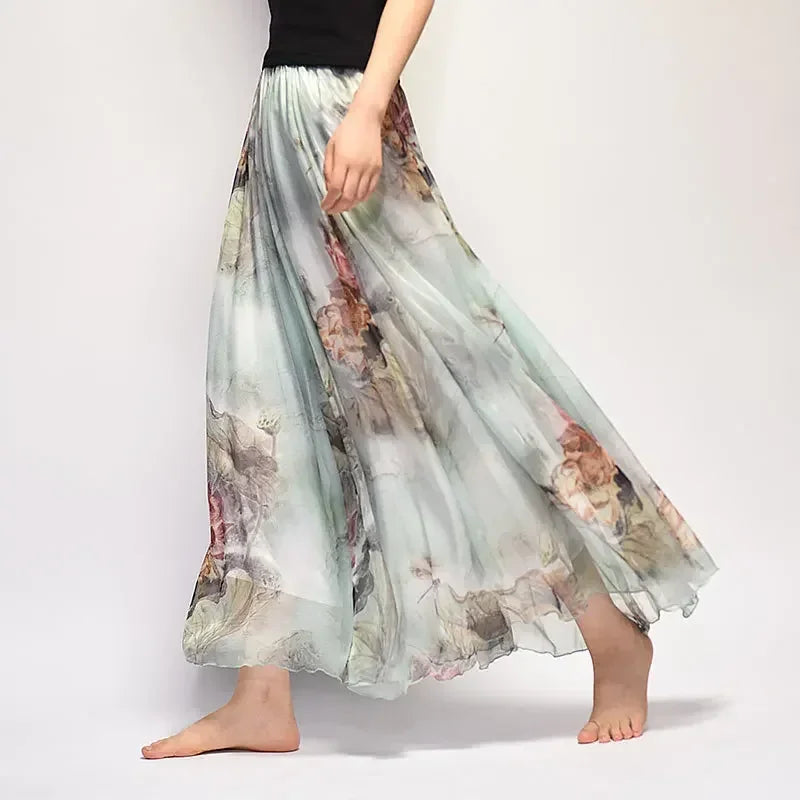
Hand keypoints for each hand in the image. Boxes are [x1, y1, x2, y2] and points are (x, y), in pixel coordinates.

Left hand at [321, 98, 383, 213]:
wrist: (366, 119)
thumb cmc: (346, 131)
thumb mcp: (331, 147)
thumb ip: (329, 169)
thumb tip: (329, 188)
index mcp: (343, 160)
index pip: (335, 188)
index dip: (329, 201)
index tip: (324, 206)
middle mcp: (358, 166)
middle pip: (348, 196)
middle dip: (339, 207)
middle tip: (332, 210)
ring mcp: (370, 169)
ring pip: (360, 196)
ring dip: (350, 205)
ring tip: (342, 207)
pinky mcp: (378, 169)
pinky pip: (370, 190)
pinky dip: (362, 198)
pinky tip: (354, 200)